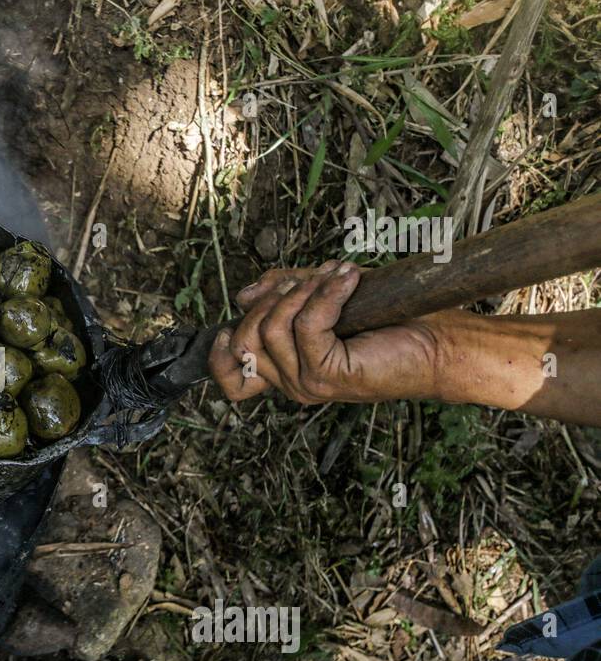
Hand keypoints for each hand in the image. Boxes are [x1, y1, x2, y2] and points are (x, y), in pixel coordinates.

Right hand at [208, 260, 446, 405]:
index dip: (219, 350)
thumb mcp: (323, 298)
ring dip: (302, 291)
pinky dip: (325, 294)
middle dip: (273, 296)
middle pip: (245, 337)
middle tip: (312, 278)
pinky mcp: (328, 374)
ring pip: (272, 328)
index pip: (230, 378)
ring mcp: (307, 383)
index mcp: (287, 371)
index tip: (240, 311)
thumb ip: (283, 294)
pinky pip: (306, 325)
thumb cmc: (391, 321)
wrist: (440, 343)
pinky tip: (347, 280)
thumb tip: (245, 294)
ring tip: (336, 277)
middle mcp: (292, 383)